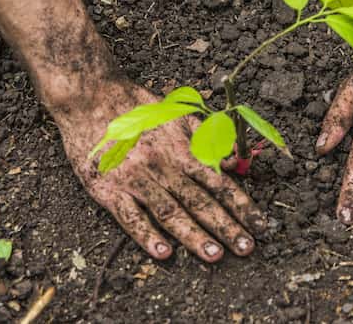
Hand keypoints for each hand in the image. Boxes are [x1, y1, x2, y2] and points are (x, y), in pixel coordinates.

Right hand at [44, 74, 266, 261]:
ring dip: (194, 236)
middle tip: (247, 248)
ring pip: (170, 212)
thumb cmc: (136, 106)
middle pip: (200, 201)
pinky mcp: (108, 190)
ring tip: (215, 255)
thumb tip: (234, 162)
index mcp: (180, 150)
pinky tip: (163, 253)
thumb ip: (206, 139)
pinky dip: (147, 236)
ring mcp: (135, 179)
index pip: (219, 182)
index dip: (243, 205)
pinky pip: (130, 217)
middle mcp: (162, 166)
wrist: (90, 96)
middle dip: (227, 226)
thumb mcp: (177, 115)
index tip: (262, 224)